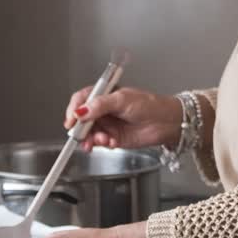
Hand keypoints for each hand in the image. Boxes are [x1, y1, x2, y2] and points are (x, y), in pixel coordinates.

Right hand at [63, 87, 181, 152]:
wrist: (166, 123)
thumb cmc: (150, 105)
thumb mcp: (122, 100)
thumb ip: (100, 105)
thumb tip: (81, 111)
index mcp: (104, 94)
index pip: (81, 99)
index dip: (74, 109)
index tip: (72, 119)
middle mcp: (103, 109)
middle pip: (82, 118)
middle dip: (81, 128)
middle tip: (83, 134)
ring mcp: (107, 124)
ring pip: (89, 133)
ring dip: (92, 138)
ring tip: (102, 139)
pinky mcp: (112, 138)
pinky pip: (99, 142)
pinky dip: (102, 144)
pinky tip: (112, 142)